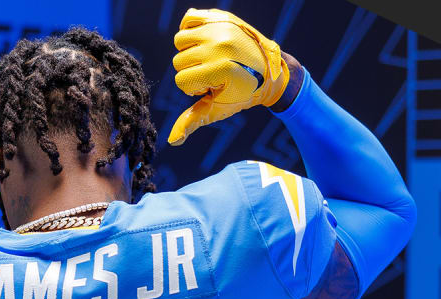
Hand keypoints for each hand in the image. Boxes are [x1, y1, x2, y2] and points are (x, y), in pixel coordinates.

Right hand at [168, 8, 290, 145]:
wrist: (269, 72)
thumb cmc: (241, 94)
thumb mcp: (218, 109)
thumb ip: (193, 121)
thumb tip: (172, 140)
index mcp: (219, 69)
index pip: (181, 80)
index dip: (194, 87)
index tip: (213, 86)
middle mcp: (220, 46)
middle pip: (178, 61)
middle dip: (193, 70)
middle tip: (214, 73)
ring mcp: (220, 28)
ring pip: (180, 40)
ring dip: (190, 51)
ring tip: (209, 57)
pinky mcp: (221, 17)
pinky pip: (189, 18)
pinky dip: (191, 28)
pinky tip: (204, 41)